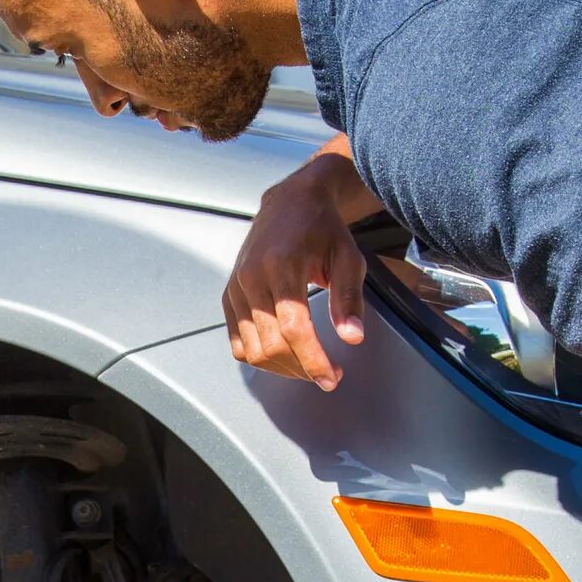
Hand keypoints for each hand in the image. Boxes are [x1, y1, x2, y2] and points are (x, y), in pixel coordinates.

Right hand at [223, 150, 370, 389]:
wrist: (290, 204)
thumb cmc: (321, 228)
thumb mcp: (347, 258)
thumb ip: (348, 299)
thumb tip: (352, 337)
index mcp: (281, 265)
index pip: (293, 328)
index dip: (312, 359)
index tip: (330, 377)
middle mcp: (251, 278)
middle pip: (271, 344)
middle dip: (302, 368)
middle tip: (328, 374)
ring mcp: (236, 288)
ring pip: (252, 349)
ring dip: (283, 368)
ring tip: (309, 366)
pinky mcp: (229, 296)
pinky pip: (237, 342)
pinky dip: (259, 357)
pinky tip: (284, 356)